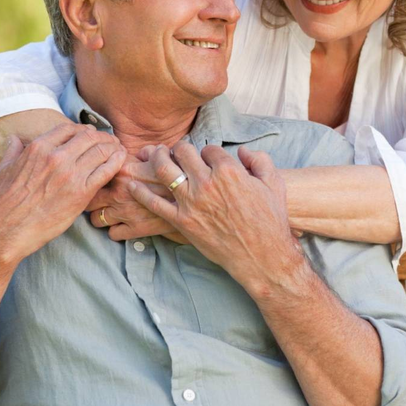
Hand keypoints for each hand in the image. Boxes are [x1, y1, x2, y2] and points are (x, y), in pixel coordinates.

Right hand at [0, 124, 126, 263]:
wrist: (3, 230)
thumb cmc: (0, 203)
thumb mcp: (2, 170)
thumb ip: (12, 152)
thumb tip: (15, 139)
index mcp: (38, 148)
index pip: (69, 128)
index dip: (83, 129)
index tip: (89, 134)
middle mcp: (56, 157)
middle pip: (89, 137)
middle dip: (102, 137)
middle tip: (109, 141)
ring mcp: (70, 174)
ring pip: (101, 150)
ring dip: (112, 147)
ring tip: (118, 149)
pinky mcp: (81, 193)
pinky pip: (106, 171)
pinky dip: (117, 162)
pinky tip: (121, 160)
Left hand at [87, 149, 186, 243]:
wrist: (194, 199)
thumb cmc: (178, 174)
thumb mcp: (164, 156)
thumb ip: (147, 152)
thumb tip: (141, 153)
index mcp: (122, 170)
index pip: (93, 172)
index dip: (93, 175)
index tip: (97, 178)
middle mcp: (118, 192)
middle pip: (89, 198)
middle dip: (91, 199)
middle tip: (97, 198)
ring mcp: (124, 213)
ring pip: (96, 219)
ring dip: (100, 216)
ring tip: (108, 213)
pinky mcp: (134, 229)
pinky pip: (112, 234)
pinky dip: (115, 231)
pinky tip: (121, 225)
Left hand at [127, 142, 302, 290]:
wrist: (263, 256)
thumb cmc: (270, 220)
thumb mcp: (273, 184)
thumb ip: (258, 161)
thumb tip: (242, 152)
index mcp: (229, 171)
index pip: (208, 148)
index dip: (206, 152)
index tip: (205, 158)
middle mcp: (207, 183)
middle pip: (182, 152)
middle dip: (179, 149)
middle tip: (176, 152)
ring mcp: (191, 203)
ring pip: (164, 171)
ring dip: (157, 159)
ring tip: (153, 157)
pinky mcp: (182, 222)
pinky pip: (154, 204)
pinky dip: (141, 193)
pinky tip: (132, 186)